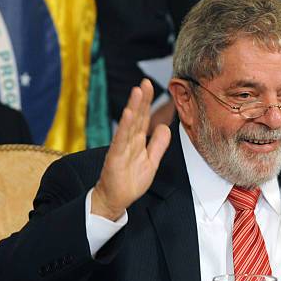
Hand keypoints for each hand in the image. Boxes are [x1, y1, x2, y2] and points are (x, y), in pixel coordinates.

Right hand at [92, 79, 170, 220]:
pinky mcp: (116, 157)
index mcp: (137, 141)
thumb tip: (166, 127)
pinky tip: (129, 114)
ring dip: (134, 107)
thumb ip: (158, 145)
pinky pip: (121, 140)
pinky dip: (125, 126)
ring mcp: (121, 148)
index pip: (144, 118)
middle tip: (145, 81)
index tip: (150, 85)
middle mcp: (129, 141)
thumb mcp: (151, 162)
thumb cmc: (130, 181)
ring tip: (137, 92)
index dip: (147, 102)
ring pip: (129, 125)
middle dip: (141, 99)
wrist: (115, 199)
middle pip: (137, 117)